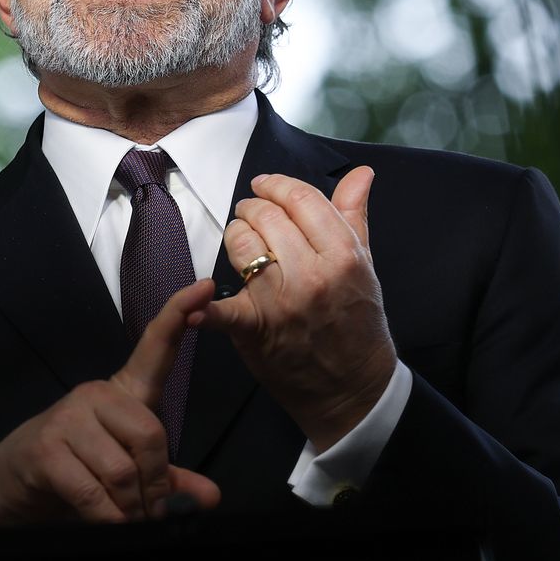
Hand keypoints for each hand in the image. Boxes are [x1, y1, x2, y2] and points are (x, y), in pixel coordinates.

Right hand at [0, 281, 222, 529]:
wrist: (5, 486)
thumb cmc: (72, 472)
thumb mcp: (125, 473)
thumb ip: (168, 480)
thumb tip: (210, 496)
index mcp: (120, 392)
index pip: (155, 348)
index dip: (179, 315)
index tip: (206, 286)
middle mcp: (95, 396)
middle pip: (151, 435)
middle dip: (157, 485)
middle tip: (153, 513)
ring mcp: (67, 420)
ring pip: (124, 470)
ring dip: (133, 509)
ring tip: (128, 522)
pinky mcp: (47, 451)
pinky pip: (94, 493)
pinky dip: (109, 519)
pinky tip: (109, 525)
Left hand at [190, 168, 396, 451]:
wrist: (354, 387)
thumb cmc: (358, 323)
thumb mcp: (365, 267)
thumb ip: (354, 216)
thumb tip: (360, 173)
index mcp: (343, 254)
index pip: (301, 199)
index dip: (276, 185)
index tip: (265, 186)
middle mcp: (312, 274)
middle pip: (267, 216)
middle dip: (253, 208)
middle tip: (252, 214)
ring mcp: (282, 302)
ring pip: (242, 245)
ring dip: (236, 235)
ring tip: (242, 241)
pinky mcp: (256, 330)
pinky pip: (223, 312)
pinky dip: (204, 309)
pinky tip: (194, 307)